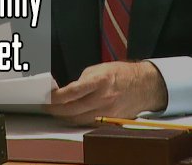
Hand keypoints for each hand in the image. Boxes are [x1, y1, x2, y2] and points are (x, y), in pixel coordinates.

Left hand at [46, 61, 167, 124]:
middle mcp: (104, 99)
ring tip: (56, 111)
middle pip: (72, 110)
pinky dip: (77, 120)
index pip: (72, 93)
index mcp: (100, 81)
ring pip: (78, 120)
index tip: (47, 96)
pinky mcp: (110, 121)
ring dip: (64, 116)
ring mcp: (107, 112)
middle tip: (47, 106)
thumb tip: (68, 91)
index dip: (55, 97)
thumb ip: (83, 80)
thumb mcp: (100, 69)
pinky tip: (71, 116)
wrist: (144, 86)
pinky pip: (88, 123)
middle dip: (56, 109)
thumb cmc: (122, 74)